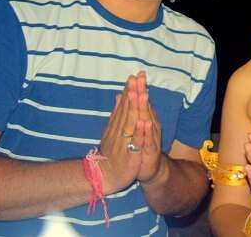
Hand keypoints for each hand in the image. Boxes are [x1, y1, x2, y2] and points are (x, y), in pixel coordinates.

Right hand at [99, 77, 141, 193]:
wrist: (106, 175)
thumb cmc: (112, 152)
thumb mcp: (112, 130)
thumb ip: (116, 113)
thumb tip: (119, 96)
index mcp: (116, 124)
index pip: (124, 104)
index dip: (129, 89)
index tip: (134, 75)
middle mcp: (119, 130)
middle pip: (126, 109)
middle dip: (132, 92)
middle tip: (137, 76)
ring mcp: (124, 141)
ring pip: (130, 121)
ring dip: (134, 107)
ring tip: (139, 92)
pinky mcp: (130, 153)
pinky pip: (135, 141)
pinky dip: (139, 131)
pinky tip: (143, 121)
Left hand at [131, 72, 163, 183]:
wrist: (150, 169)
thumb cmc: (140, 147)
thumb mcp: (134, 127)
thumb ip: (132, 111)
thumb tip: (125, 94)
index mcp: (145, 120)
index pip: (141, 101)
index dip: (139, 88)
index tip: (137, 73)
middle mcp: (150, 126)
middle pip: (145, 107)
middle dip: (142, 92)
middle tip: (140, 77)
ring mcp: (150, 138)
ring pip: (147, 120)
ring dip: (145, 107)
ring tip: (143, 93)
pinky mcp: (150, 150)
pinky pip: (147, 139)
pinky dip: (145, 131)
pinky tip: (145, 122)